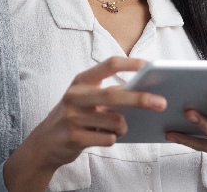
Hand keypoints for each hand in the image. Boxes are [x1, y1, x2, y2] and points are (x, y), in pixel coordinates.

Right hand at [3, 57, 166, 190]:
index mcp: (80, 81)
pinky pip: (108, 139)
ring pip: (115, 121)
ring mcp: (72, 117)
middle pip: (114, 94)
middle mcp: (74, 96)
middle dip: (140, 99)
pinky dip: (111, 139)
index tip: (149, 65)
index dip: (131, 64)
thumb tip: (141, 93)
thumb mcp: (84, 99)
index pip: (108, 65)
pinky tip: (101, 137)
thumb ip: (107, 93)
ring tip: (116, 128)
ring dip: (123, 127)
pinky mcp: (74, 137)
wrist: (45, 143)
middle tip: (161, 103)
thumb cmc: (73, 117)